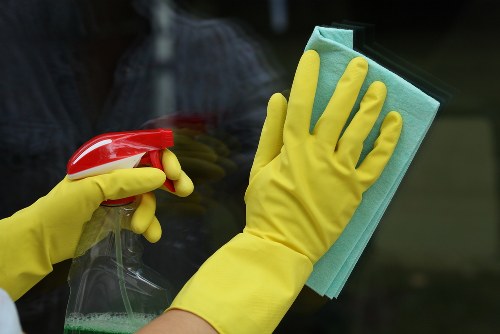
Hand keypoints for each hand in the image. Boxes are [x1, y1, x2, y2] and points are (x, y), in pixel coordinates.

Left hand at [0, 150, 192, 300]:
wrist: (42, 242)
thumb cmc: (61, 208)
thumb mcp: (91, 189)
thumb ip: (126, 181)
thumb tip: (161, 176)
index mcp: (106, 160)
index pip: (141, 150)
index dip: (161, 158)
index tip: (173, 173)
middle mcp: (115, 174)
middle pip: (150, 172)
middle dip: (168, 182)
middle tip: (185, 191)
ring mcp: (118, 195)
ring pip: (147, 197)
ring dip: (149, 212)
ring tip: (140, 229)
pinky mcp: (119, 215)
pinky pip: (142, 216)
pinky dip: (149, 225)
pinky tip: (151, 236)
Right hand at [244, 51, 402, 262]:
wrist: (283, 246)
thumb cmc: (266, 209)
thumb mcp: (259, 169)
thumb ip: (270, 133)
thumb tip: (278, 99)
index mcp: (292, 150)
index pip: (301, 105)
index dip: (307, 78)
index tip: (312, 57)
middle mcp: (319, 156)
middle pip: (337, 112)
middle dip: (349, 84)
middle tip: (360, 64)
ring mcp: (341, 173)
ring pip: (361, 132)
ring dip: (371, 107)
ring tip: (380, 87)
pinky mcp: (356, 190)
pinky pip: (377, 163)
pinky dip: (388, 142)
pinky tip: (395, 122)